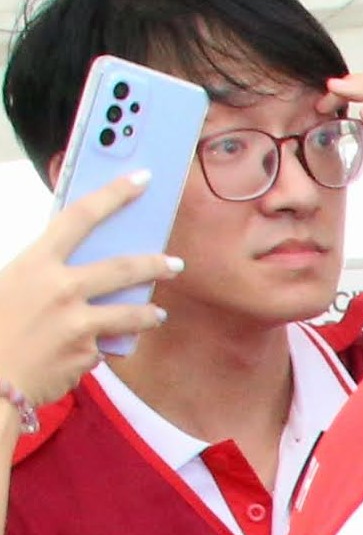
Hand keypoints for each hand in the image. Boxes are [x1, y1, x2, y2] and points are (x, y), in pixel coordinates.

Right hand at [2, 175, 174, 407]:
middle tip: (174, 263)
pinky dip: (97, 347)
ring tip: (158, 313)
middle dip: (154, 264)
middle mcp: (61, 289)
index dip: (113, 195)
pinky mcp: (87, 354)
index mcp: (34, 264)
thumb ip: (41, 273)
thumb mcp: (6, 285)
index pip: (79, 217)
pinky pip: (102, 345)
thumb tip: (74, 268)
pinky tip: (83, 353)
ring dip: (149, 312)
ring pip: (131, 312)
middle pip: (123, 268)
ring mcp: (78, 323)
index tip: (141, 180)